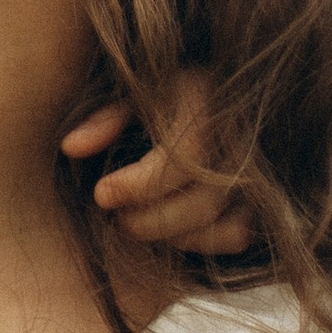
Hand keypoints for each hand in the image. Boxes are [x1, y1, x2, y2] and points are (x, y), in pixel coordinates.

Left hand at [61, 76, 254, 258]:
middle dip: (151, 220)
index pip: (184, 157)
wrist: (208, 90)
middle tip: (115, 219)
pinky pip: (238, 234)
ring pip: (223, 223)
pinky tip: (169, 230)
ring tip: (135, 222)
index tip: (101, 194)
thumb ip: (104, 120)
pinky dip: (201, 242)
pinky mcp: (261, 195)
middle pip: (203, 201)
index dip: (140, 185)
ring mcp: (258, 169)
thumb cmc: (160, 92)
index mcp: (206, 99)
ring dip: (172, 235)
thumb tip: (71, 147)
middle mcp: (241, 137)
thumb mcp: (131, 93)